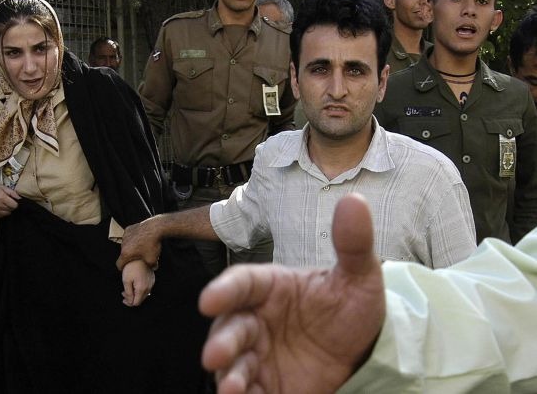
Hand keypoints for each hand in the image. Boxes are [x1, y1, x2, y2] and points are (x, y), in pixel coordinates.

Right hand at [0, 181, 19, 217]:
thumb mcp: (2, 186)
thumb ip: (12, 192)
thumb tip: (20, 198)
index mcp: (2, 197)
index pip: (15, 206)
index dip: (15, 203)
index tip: (12, 201)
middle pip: (11, 210)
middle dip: (10, 206)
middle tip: (5, 201)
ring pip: (6, 214)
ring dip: (6, 210)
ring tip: (1, 204)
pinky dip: (0, 213)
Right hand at [117, 219, 161, 269]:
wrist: (155, 228)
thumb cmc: (152, 244)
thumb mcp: (153, 260)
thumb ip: (152, 266)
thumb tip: (154, 268)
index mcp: (126, 253)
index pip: (119, 264)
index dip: (122, 268)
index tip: (125, 269)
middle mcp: (123, 244)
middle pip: (123, 254)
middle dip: (129, 256)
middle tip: (137, 257)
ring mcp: (125, 236)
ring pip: (126, 244)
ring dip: (131, 247)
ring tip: (140, 247)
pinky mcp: (129, 229)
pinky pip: (129, 236)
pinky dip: (133, 238)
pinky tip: (140, 238)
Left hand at [121, 260, 155, 306]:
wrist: (139, 256)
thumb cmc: (131, 267)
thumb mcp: (126, 281)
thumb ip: (128, 293)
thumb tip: (130, 302)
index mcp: (141, 289)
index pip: (136, 303)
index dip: (129, 303)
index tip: (123, 298)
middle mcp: (149, 287)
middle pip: (140, 299)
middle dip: (131, 298)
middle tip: (123, 292)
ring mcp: (151, 283)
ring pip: (144, 294)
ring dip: (135, 294)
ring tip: (128, 288)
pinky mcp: (152, 279)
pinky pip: (147, 288)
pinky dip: (140, 289)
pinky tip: (134, 284)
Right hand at [198, 193, 384, 393]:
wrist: (365, 352)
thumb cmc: (350, 307)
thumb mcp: (359, 276)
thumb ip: (353, 243)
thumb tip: (354, 200)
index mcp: (270, 287)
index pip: (242, 283)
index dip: (224, 291)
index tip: (209, 301)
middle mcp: (256, 319)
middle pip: (230, 326)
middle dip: (221, 341)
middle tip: (215, 356)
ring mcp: (258, 354)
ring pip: (233, 363)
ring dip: (228, 375)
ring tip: (232, 389)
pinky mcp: (265, 384)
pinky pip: (248, 391)